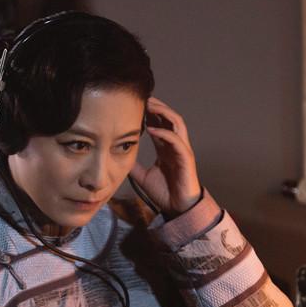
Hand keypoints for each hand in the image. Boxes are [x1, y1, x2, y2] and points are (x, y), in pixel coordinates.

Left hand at [129, 97, 201, 217]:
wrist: (178, 208)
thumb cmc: (164, 192)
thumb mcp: (143, 176)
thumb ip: (134, 165)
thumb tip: (119, 158)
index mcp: (166, 147)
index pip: (159, 123)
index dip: (149, 112)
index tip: (135, 104)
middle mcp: (175, 145)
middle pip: (168, 117)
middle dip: (156, 106)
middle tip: (141, 98)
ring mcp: (182, 150)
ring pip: (176, 122)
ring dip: (163, 112)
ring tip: (149, 105)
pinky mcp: (186, 158)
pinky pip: (176, 140)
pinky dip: (164, 133)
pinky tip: (151, 129)